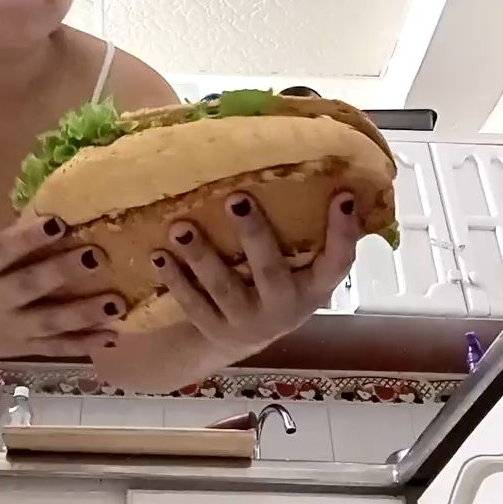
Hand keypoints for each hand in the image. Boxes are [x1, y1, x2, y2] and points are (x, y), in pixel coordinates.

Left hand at [149, 192, 361, 354]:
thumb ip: (307, 231)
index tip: (343, 195)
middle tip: (236, 197)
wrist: (245, 337)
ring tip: (181, 226)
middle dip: (253, 234)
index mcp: (314, 287)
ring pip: (224, 288)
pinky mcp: (214, 329)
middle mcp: (285, 307)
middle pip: (270, 271)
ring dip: (201, 256)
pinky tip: (159, 256)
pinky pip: (192, 304)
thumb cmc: (279, 283)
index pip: (338, 261)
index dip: (343, 232)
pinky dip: (176, 280)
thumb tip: (315, 167)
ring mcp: (248, 321)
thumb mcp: (302, 267)